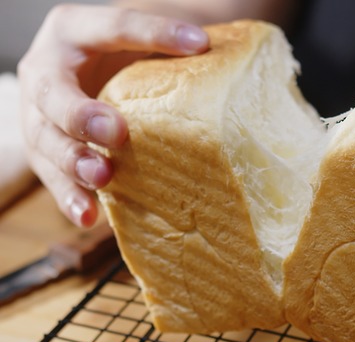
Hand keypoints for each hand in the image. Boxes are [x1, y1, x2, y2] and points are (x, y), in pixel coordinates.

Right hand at [18, 4, 208, 226]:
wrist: (87, 69)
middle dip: (82, 115)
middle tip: (116, 133)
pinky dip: (69, 197)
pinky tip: (88, 215)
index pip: (115, 26)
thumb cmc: (123, 54)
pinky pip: (51, 177)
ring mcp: (38, 114)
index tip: (198, 43)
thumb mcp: (144, 42)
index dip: (155, 33)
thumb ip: (175, 46)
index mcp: (76, 29)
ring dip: (73, 162)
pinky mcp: (44, 151)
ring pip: (45, 139)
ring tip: (102, 177)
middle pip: (55, 93)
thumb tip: (231, 56)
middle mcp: (47, 69)